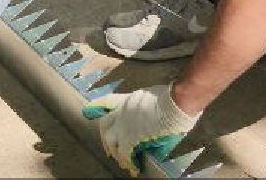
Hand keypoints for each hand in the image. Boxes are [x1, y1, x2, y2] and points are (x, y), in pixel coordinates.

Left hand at [84, 84, 198, 175]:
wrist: (176, 102)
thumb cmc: (172, 98)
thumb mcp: (153, 97)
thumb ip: (145, 106)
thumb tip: (151, 116)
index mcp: (129, 99)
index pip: (107, 102)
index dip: (97, 107)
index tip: (88, 111)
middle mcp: (122, 111)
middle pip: (105, 125)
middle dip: (107, 139)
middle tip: (109, 149)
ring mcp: (124, 124)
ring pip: (111, 141)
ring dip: (115, 152)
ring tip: (121, 162)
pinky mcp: (131, 138)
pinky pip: (124, 154)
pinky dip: (128, 162)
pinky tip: (133, 168)